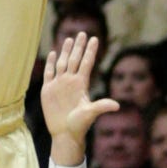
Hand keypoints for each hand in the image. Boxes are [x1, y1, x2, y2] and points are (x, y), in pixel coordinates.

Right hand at [40, 32, 117, 160]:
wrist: (64, 134)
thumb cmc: (79, 125)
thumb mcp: (90, 114)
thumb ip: (101, 106)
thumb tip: (117, 105)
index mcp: (81, 84)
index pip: (87, 63)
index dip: (90, 51)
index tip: (95, 39)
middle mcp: (70, 81)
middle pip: (75, 60)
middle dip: (79, 47)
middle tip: (82, 33)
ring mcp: (59, 84)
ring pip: (63, 63)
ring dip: (66, 51)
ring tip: (69, 39)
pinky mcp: (48, 90)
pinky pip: (49, 73)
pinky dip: (50, 63)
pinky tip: (53, 53)